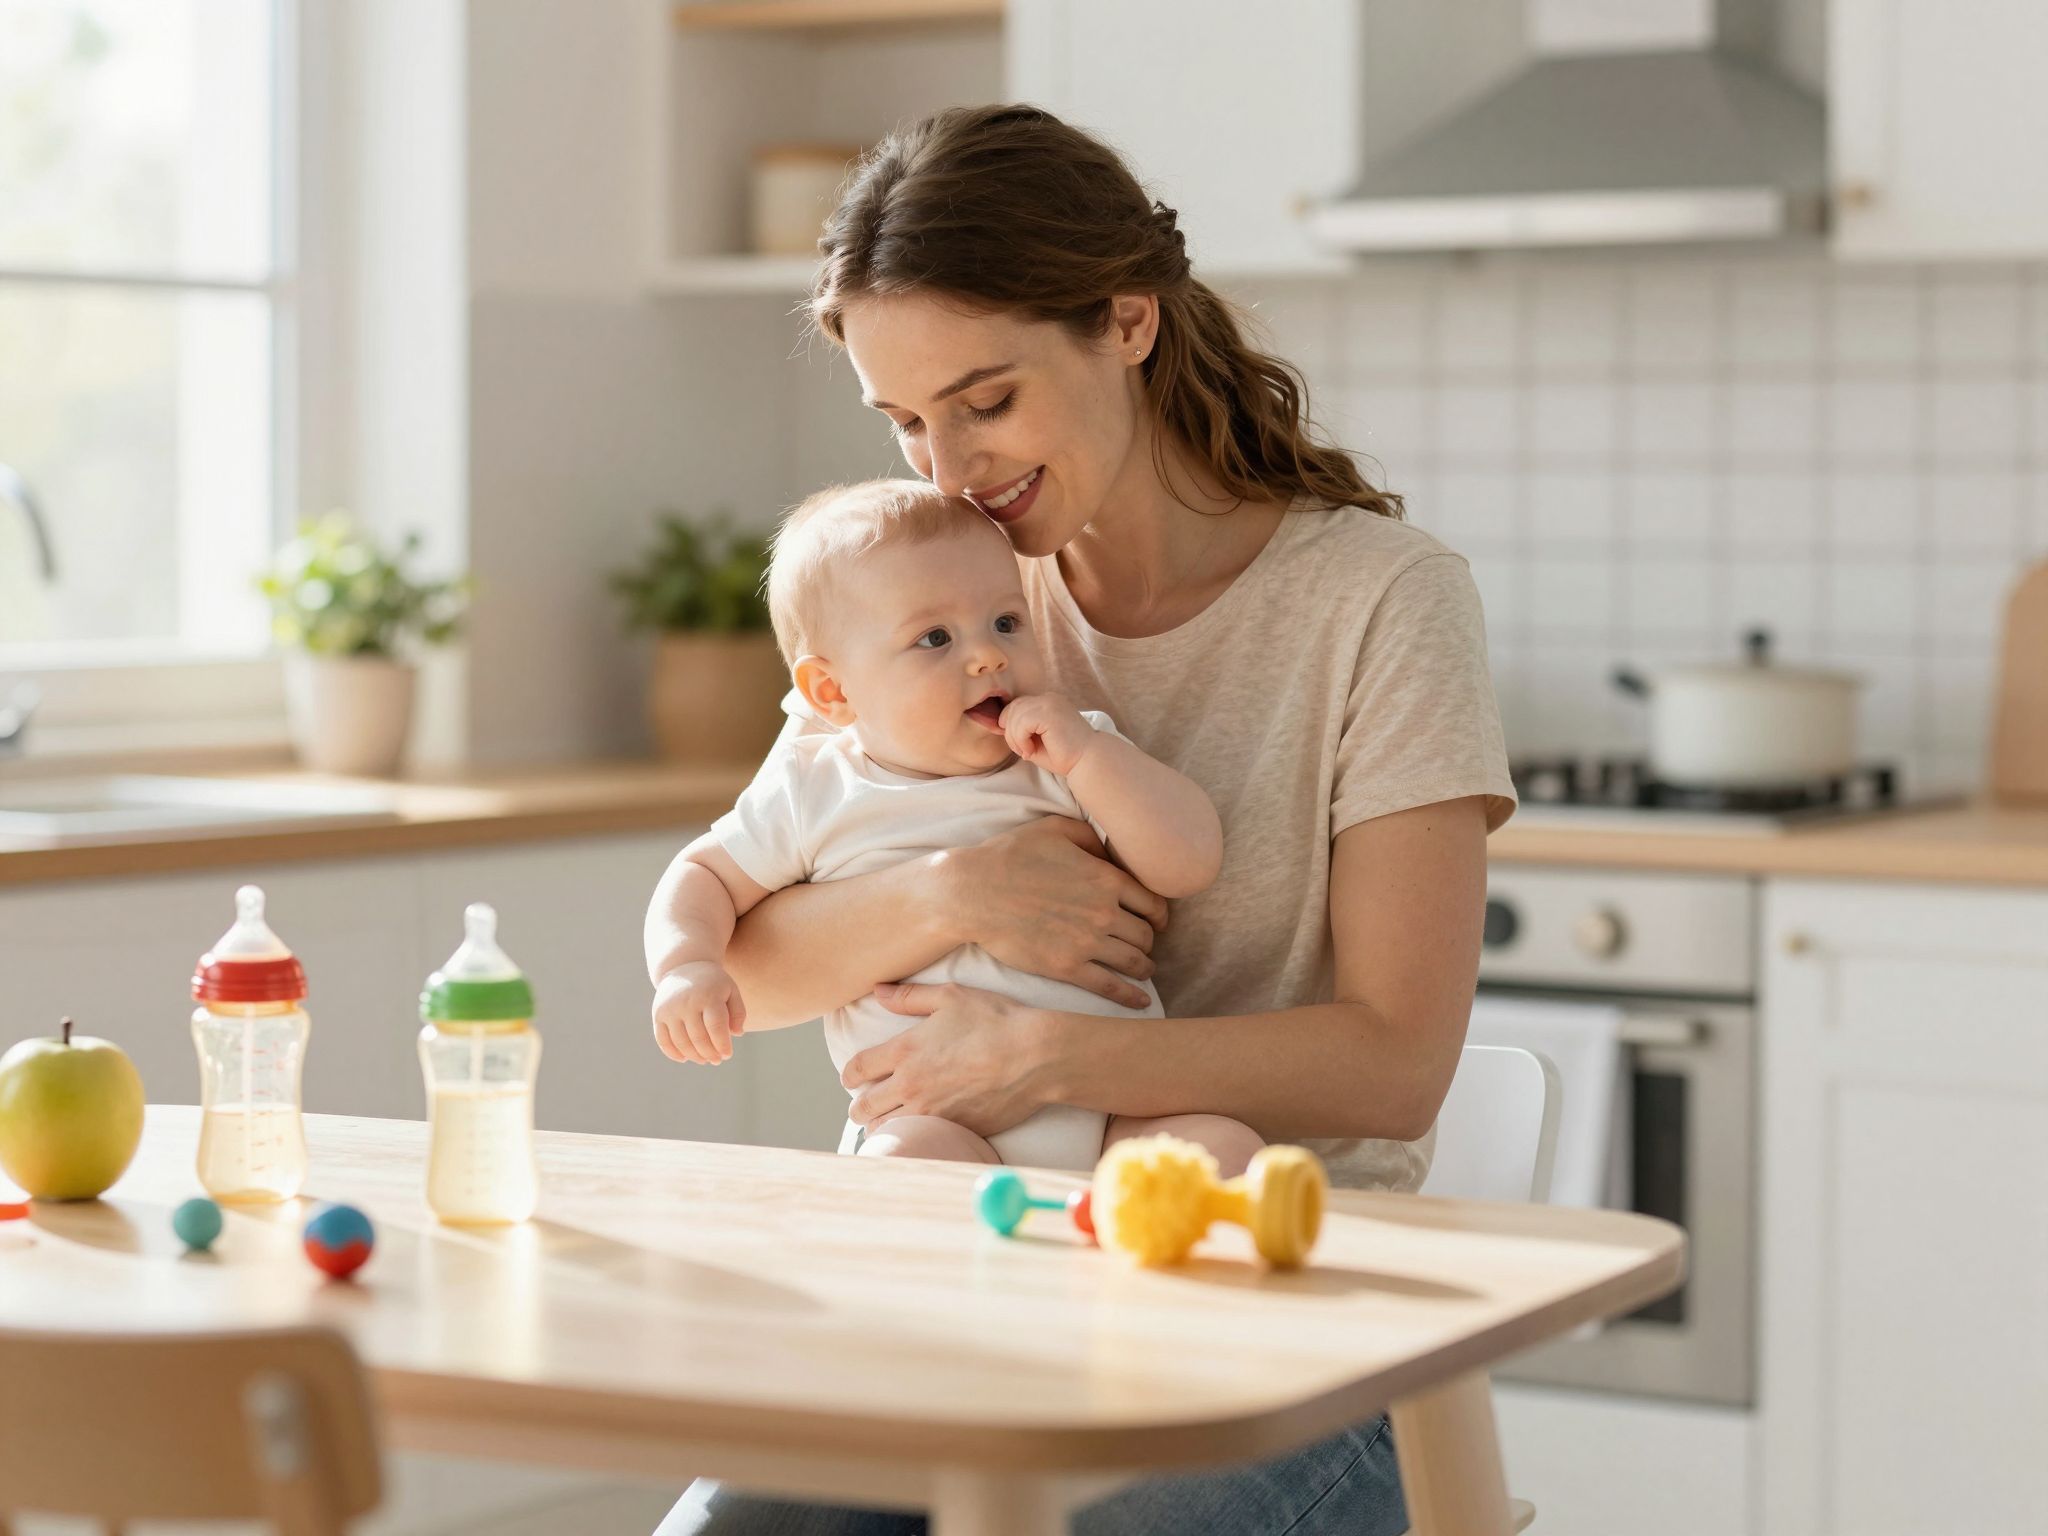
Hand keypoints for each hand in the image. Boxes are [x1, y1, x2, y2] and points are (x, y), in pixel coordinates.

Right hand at [651, 961, 745, 1064]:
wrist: (684, 965)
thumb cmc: (713, 983)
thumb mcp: (731, 991)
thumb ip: (739, 1012)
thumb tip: (737, 1034)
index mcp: (708, 996)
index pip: (716, 1027)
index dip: (722, 1045)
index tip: (727, 1055)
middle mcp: (687, 1002)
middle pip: (698, 1037)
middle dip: (710, 1053)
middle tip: (717, 1060)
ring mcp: (670, 1009)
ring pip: (681, 1042)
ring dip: (694, 1056)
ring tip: (704, 1060)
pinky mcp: (658, 1014)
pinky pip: (662, 1039)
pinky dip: (672, 1053)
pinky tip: (684, 1058)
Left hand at [842, 982, 1054, 1135]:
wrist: (1037, 1057)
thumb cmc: (996, 1020)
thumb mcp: (951, 996)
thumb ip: (909, 997)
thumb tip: (877, 990)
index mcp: (904, 1052)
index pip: (857, 1070)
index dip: (849, 1075)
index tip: (853, 1076)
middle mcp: (911, 1086)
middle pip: (863, 1108)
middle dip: (860, 1107)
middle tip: (867, 1103)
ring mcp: (932, 1113)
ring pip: (887, 1130)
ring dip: (883, 1125)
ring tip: (890, 1119)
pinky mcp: (955, 1131)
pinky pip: (921, 1141)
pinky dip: (914, 1138)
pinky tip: (920, 1131)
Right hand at [947, 817, 1166, 1009]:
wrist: (973, 892)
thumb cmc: (1009, 855)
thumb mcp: (1054, 829)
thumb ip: (1091, 838)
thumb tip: (1111, 853)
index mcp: (1106, 878)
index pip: (1153, 902)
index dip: (1160, 915)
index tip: (1158, 921)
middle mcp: (1104, 912)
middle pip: (1146, 934)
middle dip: (1149, 940)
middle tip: (1144, 944)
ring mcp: (1087, 942)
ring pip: (1134, 961)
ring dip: (1144, 967)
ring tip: (1143, 970)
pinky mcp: (1067, 967)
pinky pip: (1110, 986)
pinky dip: (1130, 996)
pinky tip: (1141, 1001)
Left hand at [998, 692, 1096, 774]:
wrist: (1087, 762)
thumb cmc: (1063, 755)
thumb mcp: (1036, 738)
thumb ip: (1021, 728)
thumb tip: (1000, 723)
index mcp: (1047, 702)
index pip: (1017, 705)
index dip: (1011, 725)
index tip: (1021, 746)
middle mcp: (1048, 698)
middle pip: (1013, 708)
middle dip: (1010, 733)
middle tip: (1023, 751)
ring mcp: (1050, 703)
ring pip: (1015, 716)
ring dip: (1015, 739)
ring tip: (1027, 752)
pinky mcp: (1049, 713)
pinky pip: (1022, 723)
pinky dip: (1021, 740)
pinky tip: (1031, 751)